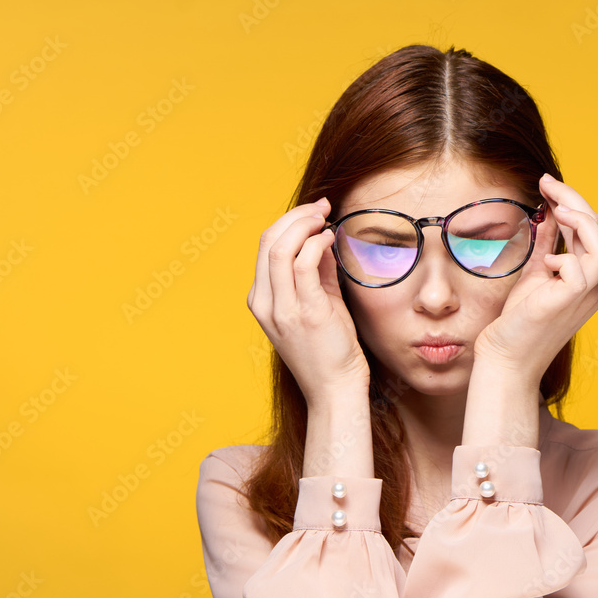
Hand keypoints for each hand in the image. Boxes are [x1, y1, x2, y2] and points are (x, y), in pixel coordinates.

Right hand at [246, 197, 370, 404]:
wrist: (335, 390)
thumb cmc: (330, 350)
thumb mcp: (318, 302)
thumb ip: (316, 271)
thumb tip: (321, 237)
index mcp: (262, 300)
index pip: (265, 246)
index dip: (289, 221)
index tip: (314, 212)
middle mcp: (266, 303)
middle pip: (268, 241)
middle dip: (295, 216)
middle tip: (321, 208)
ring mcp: (282, 309)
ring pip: (280, 248)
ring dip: (305, 224)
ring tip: (326, 219)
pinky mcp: (305, 313)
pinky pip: (304, 264)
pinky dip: (317, 243)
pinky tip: (331, 240)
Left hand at [474, 174, 597, 382]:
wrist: (506, 356)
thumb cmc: (519, 320)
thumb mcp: (535, 272)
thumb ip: (547, 243)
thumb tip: (549, 210)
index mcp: (589, 278)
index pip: (590, 231)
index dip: (571, 204)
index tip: (547, 185)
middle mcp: (596, 286)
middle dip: (574, 200)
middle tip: (547, 182)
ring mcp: (587, 295)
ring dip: (579, 219)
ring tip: (555, 206)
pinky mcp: (572, 300)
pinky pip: (580, 267)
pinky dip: (563, 256)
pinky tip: (546, 261)